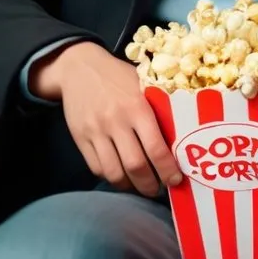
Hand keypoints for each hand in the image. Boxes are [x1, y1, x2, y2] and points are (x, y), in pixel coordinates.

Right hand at [31, 41, 182, 196]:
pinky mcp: (80, 139)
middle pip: (135, 165)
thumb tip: (179, 135)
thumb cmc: (118, 76)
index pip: (155, 147)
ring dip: (130, 186)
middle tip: (159, 190)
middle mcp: (116, 122)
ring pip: (114, 172)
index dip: (167, 169)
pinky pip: (97, 167)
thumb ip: (156, 107)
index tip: (176, 179)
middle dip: (150, 184)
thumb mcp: (142, 84)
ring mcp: (96, 132)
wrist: (79, 68)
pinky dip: (111, 177)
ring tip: (140, 187)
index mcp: (137, 107)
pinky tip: (121, 176)